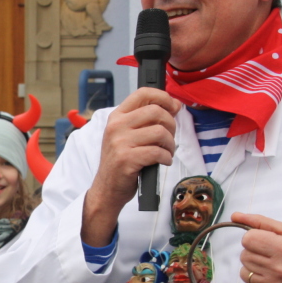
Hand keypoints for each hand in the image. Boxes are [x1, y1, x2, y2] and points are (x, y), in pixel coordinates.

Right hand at [82, 88, 181, 245]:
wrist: (107, 189)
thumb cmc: (121, 161)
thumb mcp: (124, 135)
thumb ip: (142, 120)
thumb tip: (172, 106)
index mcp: (117, 117)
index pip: (143, 93)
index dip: (164, 97)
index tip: (174, 107)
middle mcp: (116, 126)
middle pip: (156, 112)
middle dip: (171, 125)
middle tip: (170, 138)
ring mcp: (120, 143)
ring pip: (160, 132)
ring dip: (170, 144)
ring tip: (166, 152)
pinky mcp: (127, 159)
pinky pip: (158, 152)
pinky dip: (166, 158)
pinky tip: (163, 161)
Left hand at [233, 212, 281, 282]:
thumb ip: (260, 222)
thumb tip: (234, 216)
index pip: (247, 240)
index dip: (255, 240)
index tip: (265, 244)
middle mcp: (279, 270)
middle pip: (244, 256)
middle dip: (255, 255)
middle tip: (272, 259)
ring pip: (244, 273)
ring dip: (254, 271)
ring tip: (273, 272)